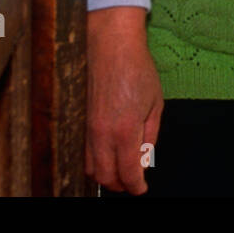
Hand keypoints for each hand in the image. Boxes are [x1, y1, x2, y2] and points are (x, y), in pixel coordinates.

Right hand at [85, 10, 163, 194]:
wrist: (110, 43)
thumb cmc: (136, 68)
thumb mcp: (155, 104)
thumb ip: (149, 136)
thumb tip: (143, 160)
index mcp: (124, 130)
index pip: (127, 173)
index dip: (136, 186)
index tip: (142, 189)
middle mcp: (101, 133)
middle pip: (105, 177)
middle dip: (120, 184)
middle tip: (132, 181)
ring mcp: (86, 126)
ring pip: (90, 167)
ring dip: (105, 174)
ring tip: (120, 167)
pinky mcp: (78, 119)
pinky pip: (82, 151)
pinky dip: (94, 159)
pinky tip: (106, 152)